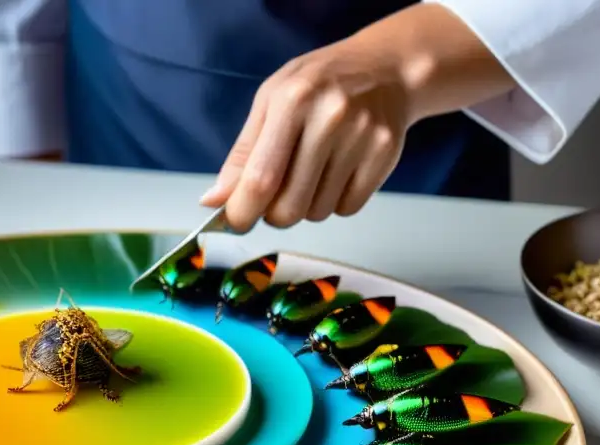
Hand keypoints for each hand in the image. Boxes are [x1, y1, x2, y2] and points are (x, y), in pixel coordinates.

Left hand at [198, 3, 516, 231]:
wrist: (386, 67)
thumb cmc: (318, 84)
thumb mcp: (271, 101)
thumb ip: (242, 154)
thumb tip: (213, 201)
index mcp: (292, 101)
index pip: (261, 178)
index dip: (242, 212)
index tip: (235, 222)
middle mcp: (330, 118)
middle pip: (290, 206)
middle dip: (274, 214)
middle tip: (276, 195)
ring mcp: (362, 137)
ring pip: (317, 212)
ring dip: (307, 206)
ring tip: (314, 170)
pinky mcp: (385, 155)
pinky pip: (347, 208)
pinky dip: (336, 201)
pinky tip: (338, 171)